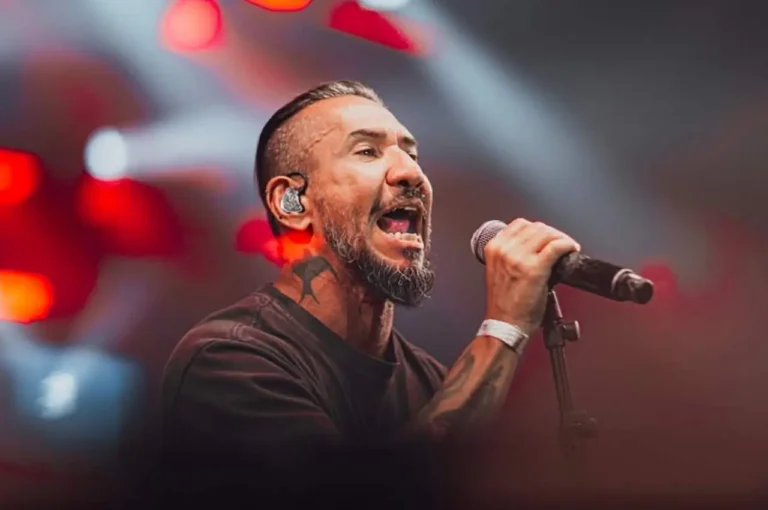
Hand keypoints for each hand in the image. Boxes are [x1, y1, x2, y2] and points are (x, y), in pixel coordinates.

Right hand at [482, 219, 579, 335]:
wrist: (505, 325)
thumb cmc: (504, 304)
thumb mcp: (499, 271)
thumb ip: (512, 255)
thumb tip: (537, 246)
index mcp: (494, 248)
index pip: (521, 224)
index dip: (538, 230)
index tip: (546, 238)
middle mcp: (505, 249)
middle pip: (537, 227)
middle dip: (552, 234)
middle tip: (561, 244)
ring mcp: (519, 258)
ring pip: (548, 234)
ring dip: (562, 238)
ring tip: (567, 248)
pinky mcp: (535, 268)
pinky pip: (557, 246)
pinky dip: (568, 245)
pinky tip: (571, 250)